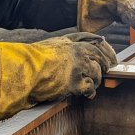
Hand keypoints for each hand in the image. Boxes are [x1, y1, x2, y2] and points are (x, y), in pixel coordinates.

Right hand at [0, 32, 117, 122]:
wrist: (23, 71)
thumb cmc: (30, 60)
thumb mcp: (49, 45)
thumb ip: (63, 46)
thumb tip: (73, 52)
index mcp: (70, 42)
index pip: (94, 40)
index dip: (105, 47)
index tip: (110, 53)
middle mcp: (77, 52)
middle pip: (100, 55)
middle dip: (106, 62)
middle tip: (109, 69)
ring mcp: (77, 67)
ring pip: (97, 72)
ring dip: (98, 79)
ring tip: (94, 83)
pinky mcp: (75, 83)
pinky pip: (91, 87)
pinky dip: (91, 91)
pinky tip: (89, 94)